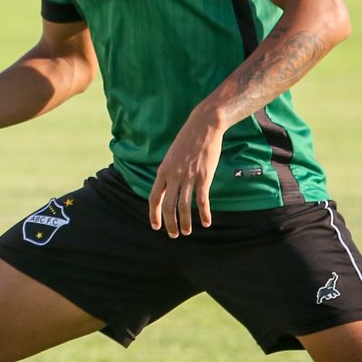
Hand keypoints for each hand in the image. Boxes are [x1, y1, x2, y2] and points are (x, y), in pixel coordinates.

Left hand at [149, 107, 224, 236]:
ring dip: (185, 222)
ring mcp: (189, 177)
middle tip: (174, 235)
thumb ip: (168, 173)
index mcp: (163, 171)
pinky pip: (202, 200)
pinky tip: (207, 222)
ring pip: (184, 206)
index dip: (154, 214)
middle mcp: (173, 176)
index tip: (156, 226)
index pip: (154, 198)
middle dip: (170, 223)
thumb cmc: (187, 141)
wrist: (203, 127)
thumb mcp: (171, 157)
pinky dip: (204, 214)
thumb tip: (166, 188)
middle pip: (168, 206)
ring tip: (187, 232)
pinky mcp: (204, 177)